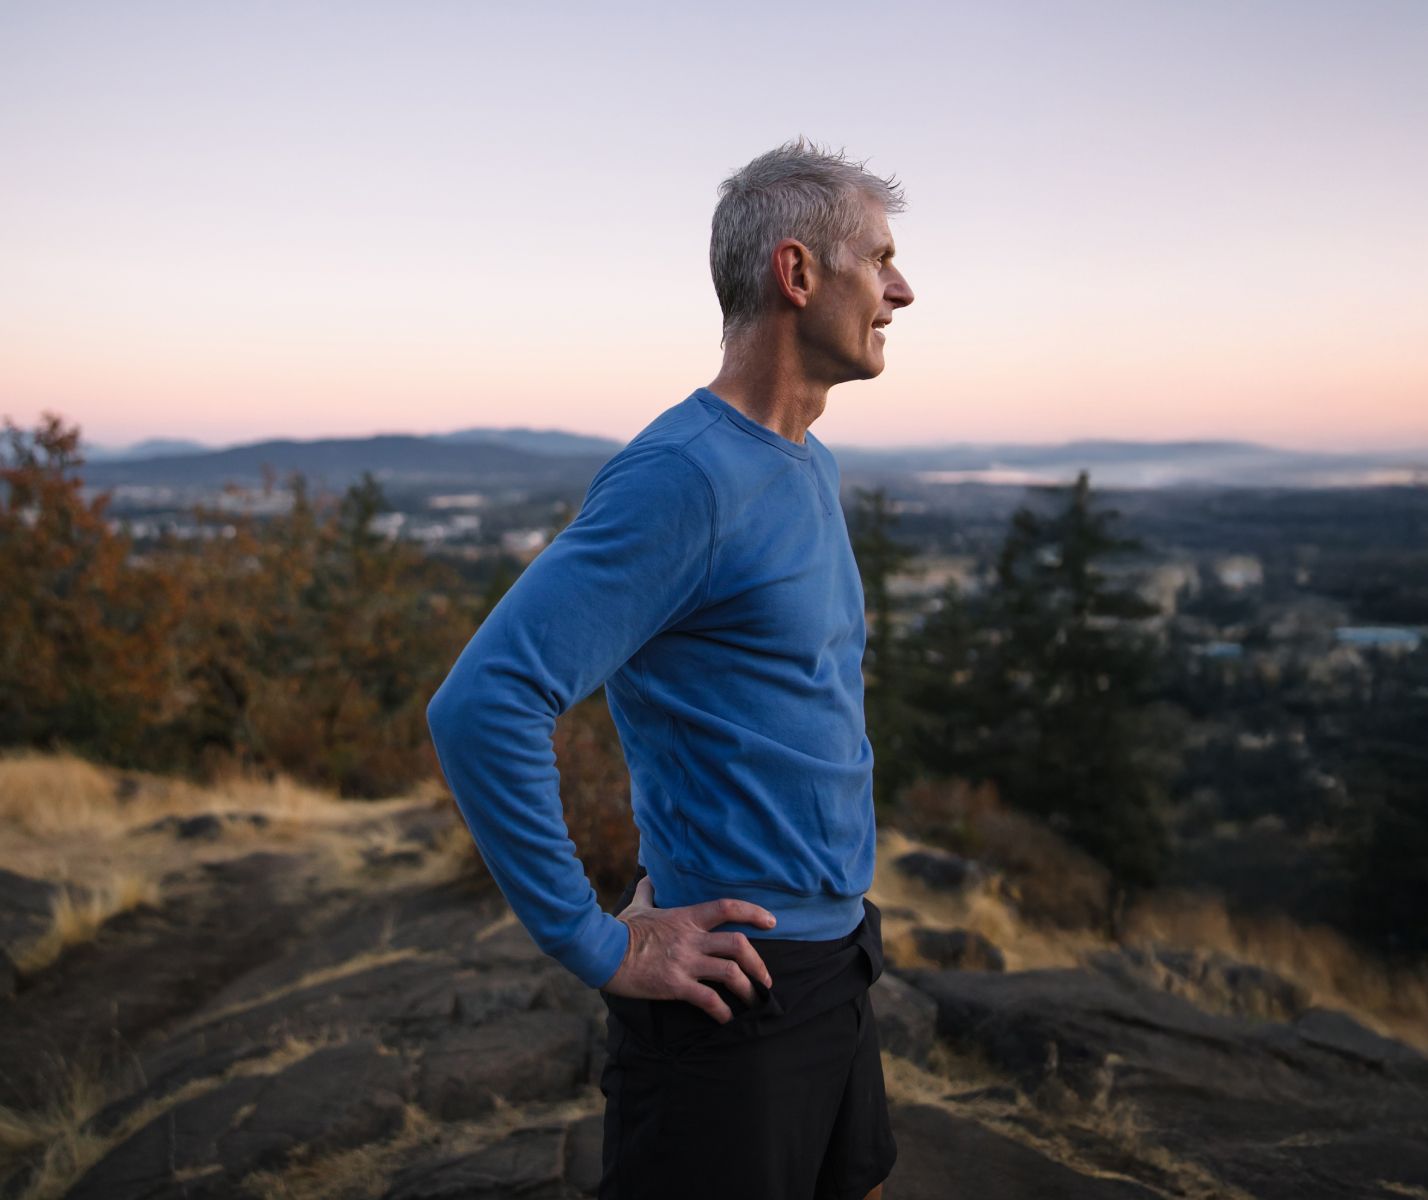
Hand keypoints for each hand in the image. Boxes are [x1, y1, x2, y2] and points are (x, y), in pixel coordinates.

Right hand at [602, 876, 776, 1023]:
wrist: (602, 951)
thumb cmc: (619, 929)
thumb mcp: (637, 906)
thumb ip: (648, 892)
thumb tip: (648, 876)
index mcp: (686, 917)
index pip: (727, 907)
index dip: (753, 912)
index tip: (771, 922)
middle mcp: (691, 939)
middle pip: (738, 945)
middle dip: (758, 963)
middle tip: (765, 979)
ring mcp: (685, 962)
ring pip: (730, 973)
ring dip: (747, 989)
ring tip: (752, 1001)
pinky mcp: (675, 985)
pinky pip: (708, 999)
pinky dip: (722, 1011)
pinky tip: (726, 1018)